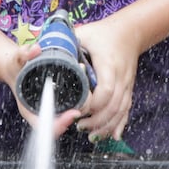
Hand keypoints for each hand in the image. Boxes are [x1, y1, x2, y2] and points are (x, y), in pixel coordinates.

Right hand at [8, 41, 81, 137]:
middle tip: (86, 95)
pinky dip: (81, 96)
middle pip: (62, 122)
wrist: (16, 66)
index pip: (45, 127)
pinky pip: (72, 104)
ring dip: (82, 101)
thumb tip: (35, 49)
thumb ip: (24, 54)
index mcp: (30, 109)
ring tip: (84, 80)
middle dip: (76, 111)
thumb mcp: (17, 59)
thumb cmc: (15, 66)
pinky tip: (84, 81)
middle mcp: (41, 112)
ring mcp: (51, 107)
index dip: (60, 124)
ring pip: (70, 113)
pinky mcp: (58, 101)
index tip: (73, 114)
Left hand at [72, 16, 140, 141]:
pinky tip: (112, 137)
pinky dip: (119, 125)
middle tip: (78, 126)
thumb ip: (64, 40)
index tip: (77, 108)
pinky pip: (126, 111)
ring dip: (106, 126)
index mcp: (108, 65)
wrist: (130, 31)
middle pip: (112, 107)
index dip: (91, 104)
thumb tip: (38, 43)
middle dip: (96, 121)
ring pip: (120, 112)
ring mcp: (127, 85)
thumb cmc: (104, 33)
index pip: (104, 91)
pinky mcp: (129, 89)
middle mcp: (121, 77)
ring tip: (89, 134)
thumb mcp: (84, 33)